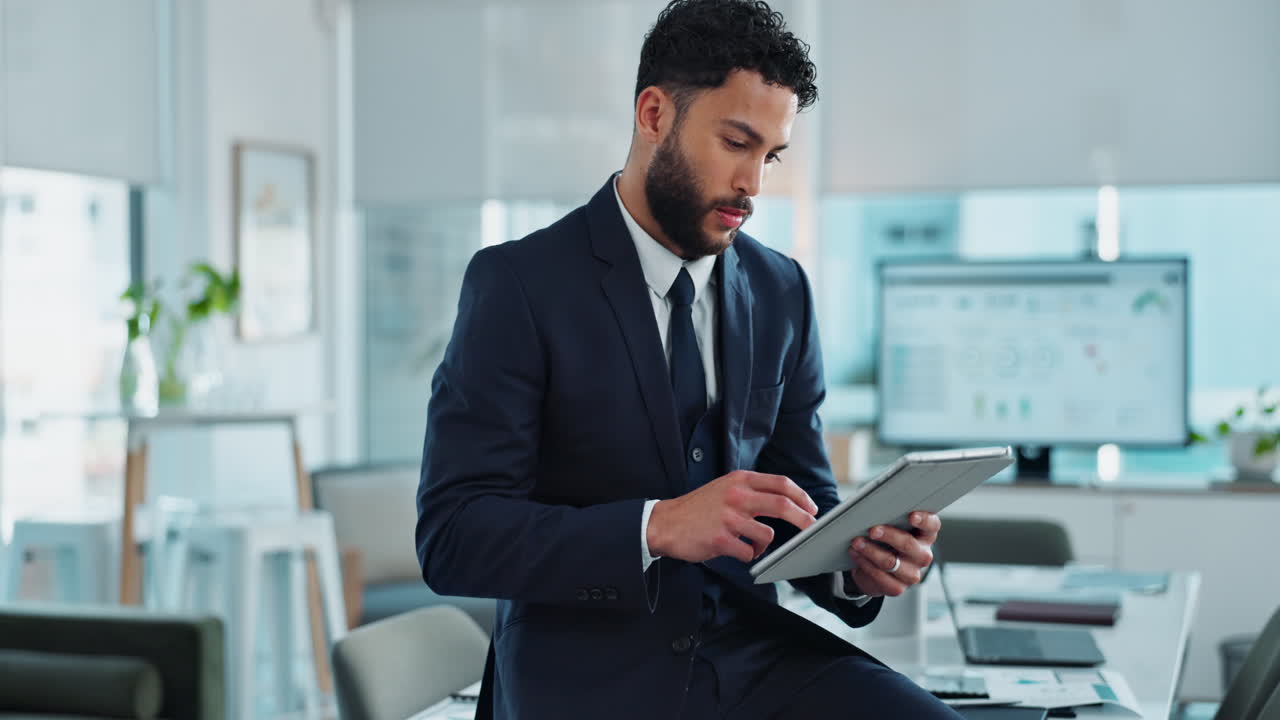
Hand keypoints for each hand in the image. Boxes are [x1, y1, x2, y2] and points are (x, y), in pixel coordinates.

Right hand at [647, 470, 818, 564]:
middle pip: (782, 504)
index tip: (811, 508)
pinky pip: (750, 553)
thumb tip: (786, 502)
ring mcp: (729, 517)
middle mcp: (736, 495)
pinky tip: (735, 550)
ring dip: (763, 544)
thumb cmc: (699, 508)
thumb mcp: (725, 488)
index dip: (801, 496)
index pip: (781, 483)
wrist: (666, 523)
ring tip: (750, 544)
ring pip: (767, 534)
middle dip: (803, 518)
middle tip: (812, 527)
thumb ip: (751, 491)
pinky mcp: (721, 539)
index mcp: (739, 480)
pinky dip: (748, 556)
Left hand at [846, 512, 939, 596]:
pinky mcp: (897, 588)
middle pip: (908, 544)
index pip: (932, 525)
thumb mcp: (889, 525)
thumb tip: (874, 504)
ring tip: (856, 541)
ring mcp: (912, 574)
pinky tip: (855, 553)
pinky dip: (864, 563)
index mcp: (925, 536)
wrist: (875, 568)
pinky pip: (879, 576)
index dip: (924, 520)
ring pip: (891, 562)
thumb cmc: (884, 539)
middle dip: (888, 535)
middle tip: (872, 529)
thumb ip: (889, 515)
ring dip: (870, 550)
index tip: (911, 515)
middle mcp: (923, 555)